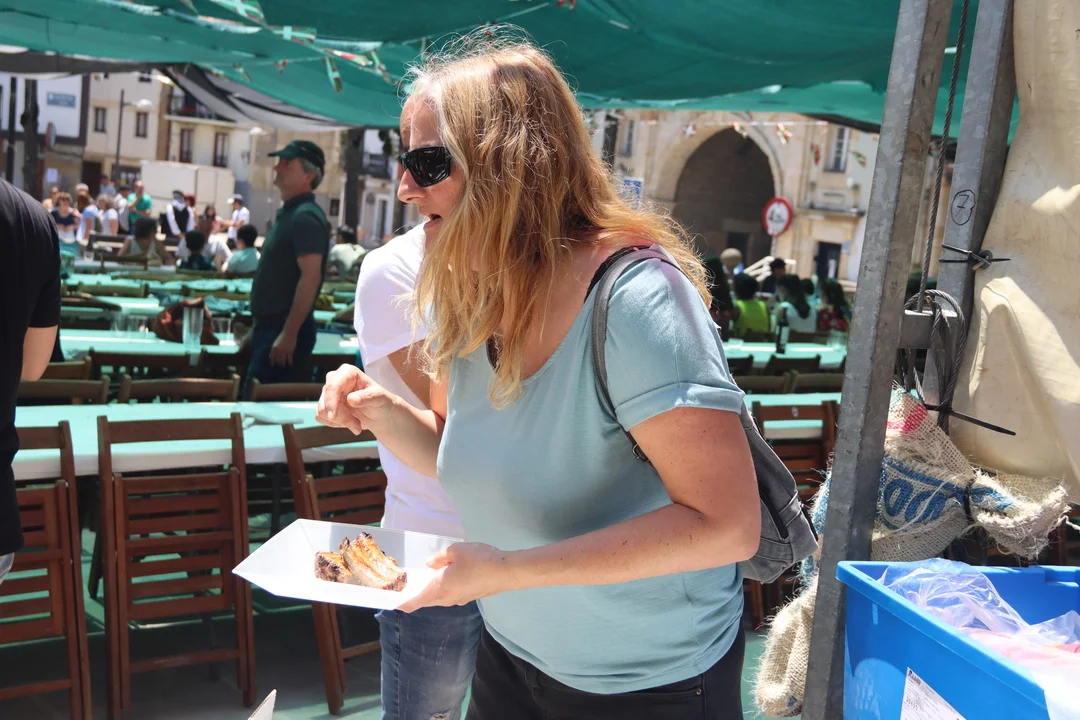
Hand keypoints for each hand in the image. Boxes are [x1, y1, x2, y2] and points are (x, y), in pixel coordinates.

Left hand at [269, 330, 296, 365]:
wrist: (289, 333)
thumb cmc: (282, 337)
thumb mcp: (276, 342)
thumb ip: (274, 348)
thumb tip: (272, 355)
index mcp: (274, 348)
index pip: (272, 357)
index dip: (272, 362)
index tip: (273, 365)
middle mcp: (278, 350)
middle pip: (277, 360)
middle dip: (279, 364)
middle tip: (280, 366)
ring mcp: (284, 351)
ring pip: (283, 361)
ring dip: (283, 364)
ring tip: (284, 366)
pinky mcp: (290, 351)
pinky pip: (289, 359)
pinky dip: (289, 362)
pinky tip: (290, 364)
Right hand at [316, 364, 394, 434]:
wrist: (380, 414)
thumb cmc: (381, 402)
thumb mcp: (380, 399)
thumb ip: (368, 397)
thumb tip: (351, 399)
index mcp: (348, 372)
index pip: (332, 386)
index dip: (331, 402)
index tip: (333, 416)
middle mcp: (335, 379)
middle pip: (326, 401)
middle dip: (341, 417)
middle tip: (357, 426)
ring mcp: (329, 393)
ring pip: (323, 411)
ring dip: (340, 422)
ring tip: (356, 424)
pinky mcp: (325, 405)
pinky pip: (321, 417)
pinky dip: (335, 424)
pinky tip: (348, 423)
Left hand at [398, 543, 513, 612]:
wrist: (508, 572)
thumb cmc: (479, 560)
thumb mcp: (455, 551)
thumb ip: (439, 558)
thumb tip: (430, 564)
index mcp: (439, 589)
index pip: (415, 602)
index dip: (402, 603)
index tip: (393, 601)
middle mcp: (447, 599)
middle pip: (426, 600)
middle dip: (416, 593)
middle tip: (408, 581)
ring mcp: (460, 600)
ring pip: (439, 597)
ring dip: (432, 589)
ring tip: (427, 575)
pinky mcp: (471, 596)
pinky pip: (451, 594)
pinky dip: (445, 587)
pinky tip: (449, 574)